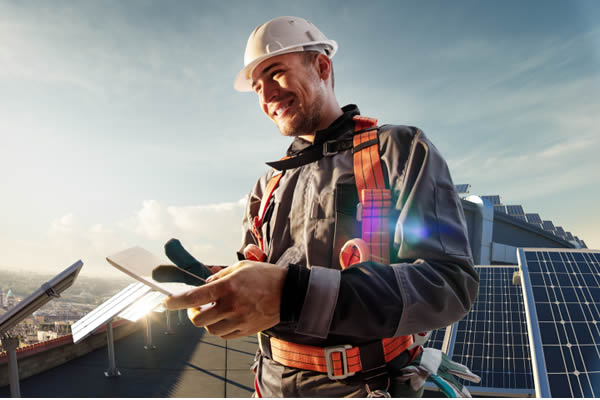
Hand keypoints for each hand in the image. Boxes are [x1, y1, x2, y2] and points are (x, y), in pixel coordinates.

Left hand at [163, 260, 286, 338]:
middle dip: (193, 314)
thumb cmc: (265, 276)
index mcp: (228, 287)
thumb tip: (204, 282)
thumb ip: (220, 275)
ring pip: (211, 330)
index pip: (195, 297)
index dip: (176, 301)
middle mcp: (231, 306)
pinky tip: (226, 318)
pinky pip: (224, 335)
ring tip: (214, 312)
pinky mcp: (246, 331)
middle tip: (197, 307)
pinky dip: (220, 328)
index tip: (166, 302)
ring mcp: (239, 321)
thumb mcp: (241, 267)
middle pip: (198, 320)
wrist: (289, 293)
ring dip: (207, 322)